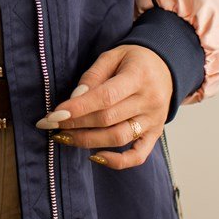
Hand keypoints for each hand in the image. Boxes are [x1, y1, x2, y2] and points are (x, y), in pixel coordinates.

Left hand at [35, 44, 173, 168]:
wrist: (167, 66)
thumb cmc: (134, 60)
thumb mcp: (113, 56)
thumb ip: (93, 76)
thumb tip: (74, 99)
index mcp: (139, 76)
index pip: (105, 97)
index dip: (78, 108)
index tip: (54, 115)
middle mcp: (149, 100)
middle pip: (108, 119)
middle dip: (75, 124)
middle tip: (52, 126)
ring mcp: (154, 120)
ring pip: (118, 138)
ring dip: (87, 141)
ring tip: (64, 137)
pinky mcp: (155, 134)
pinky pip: (138, 156)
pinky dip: (117, 162)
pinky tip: (95, 156)